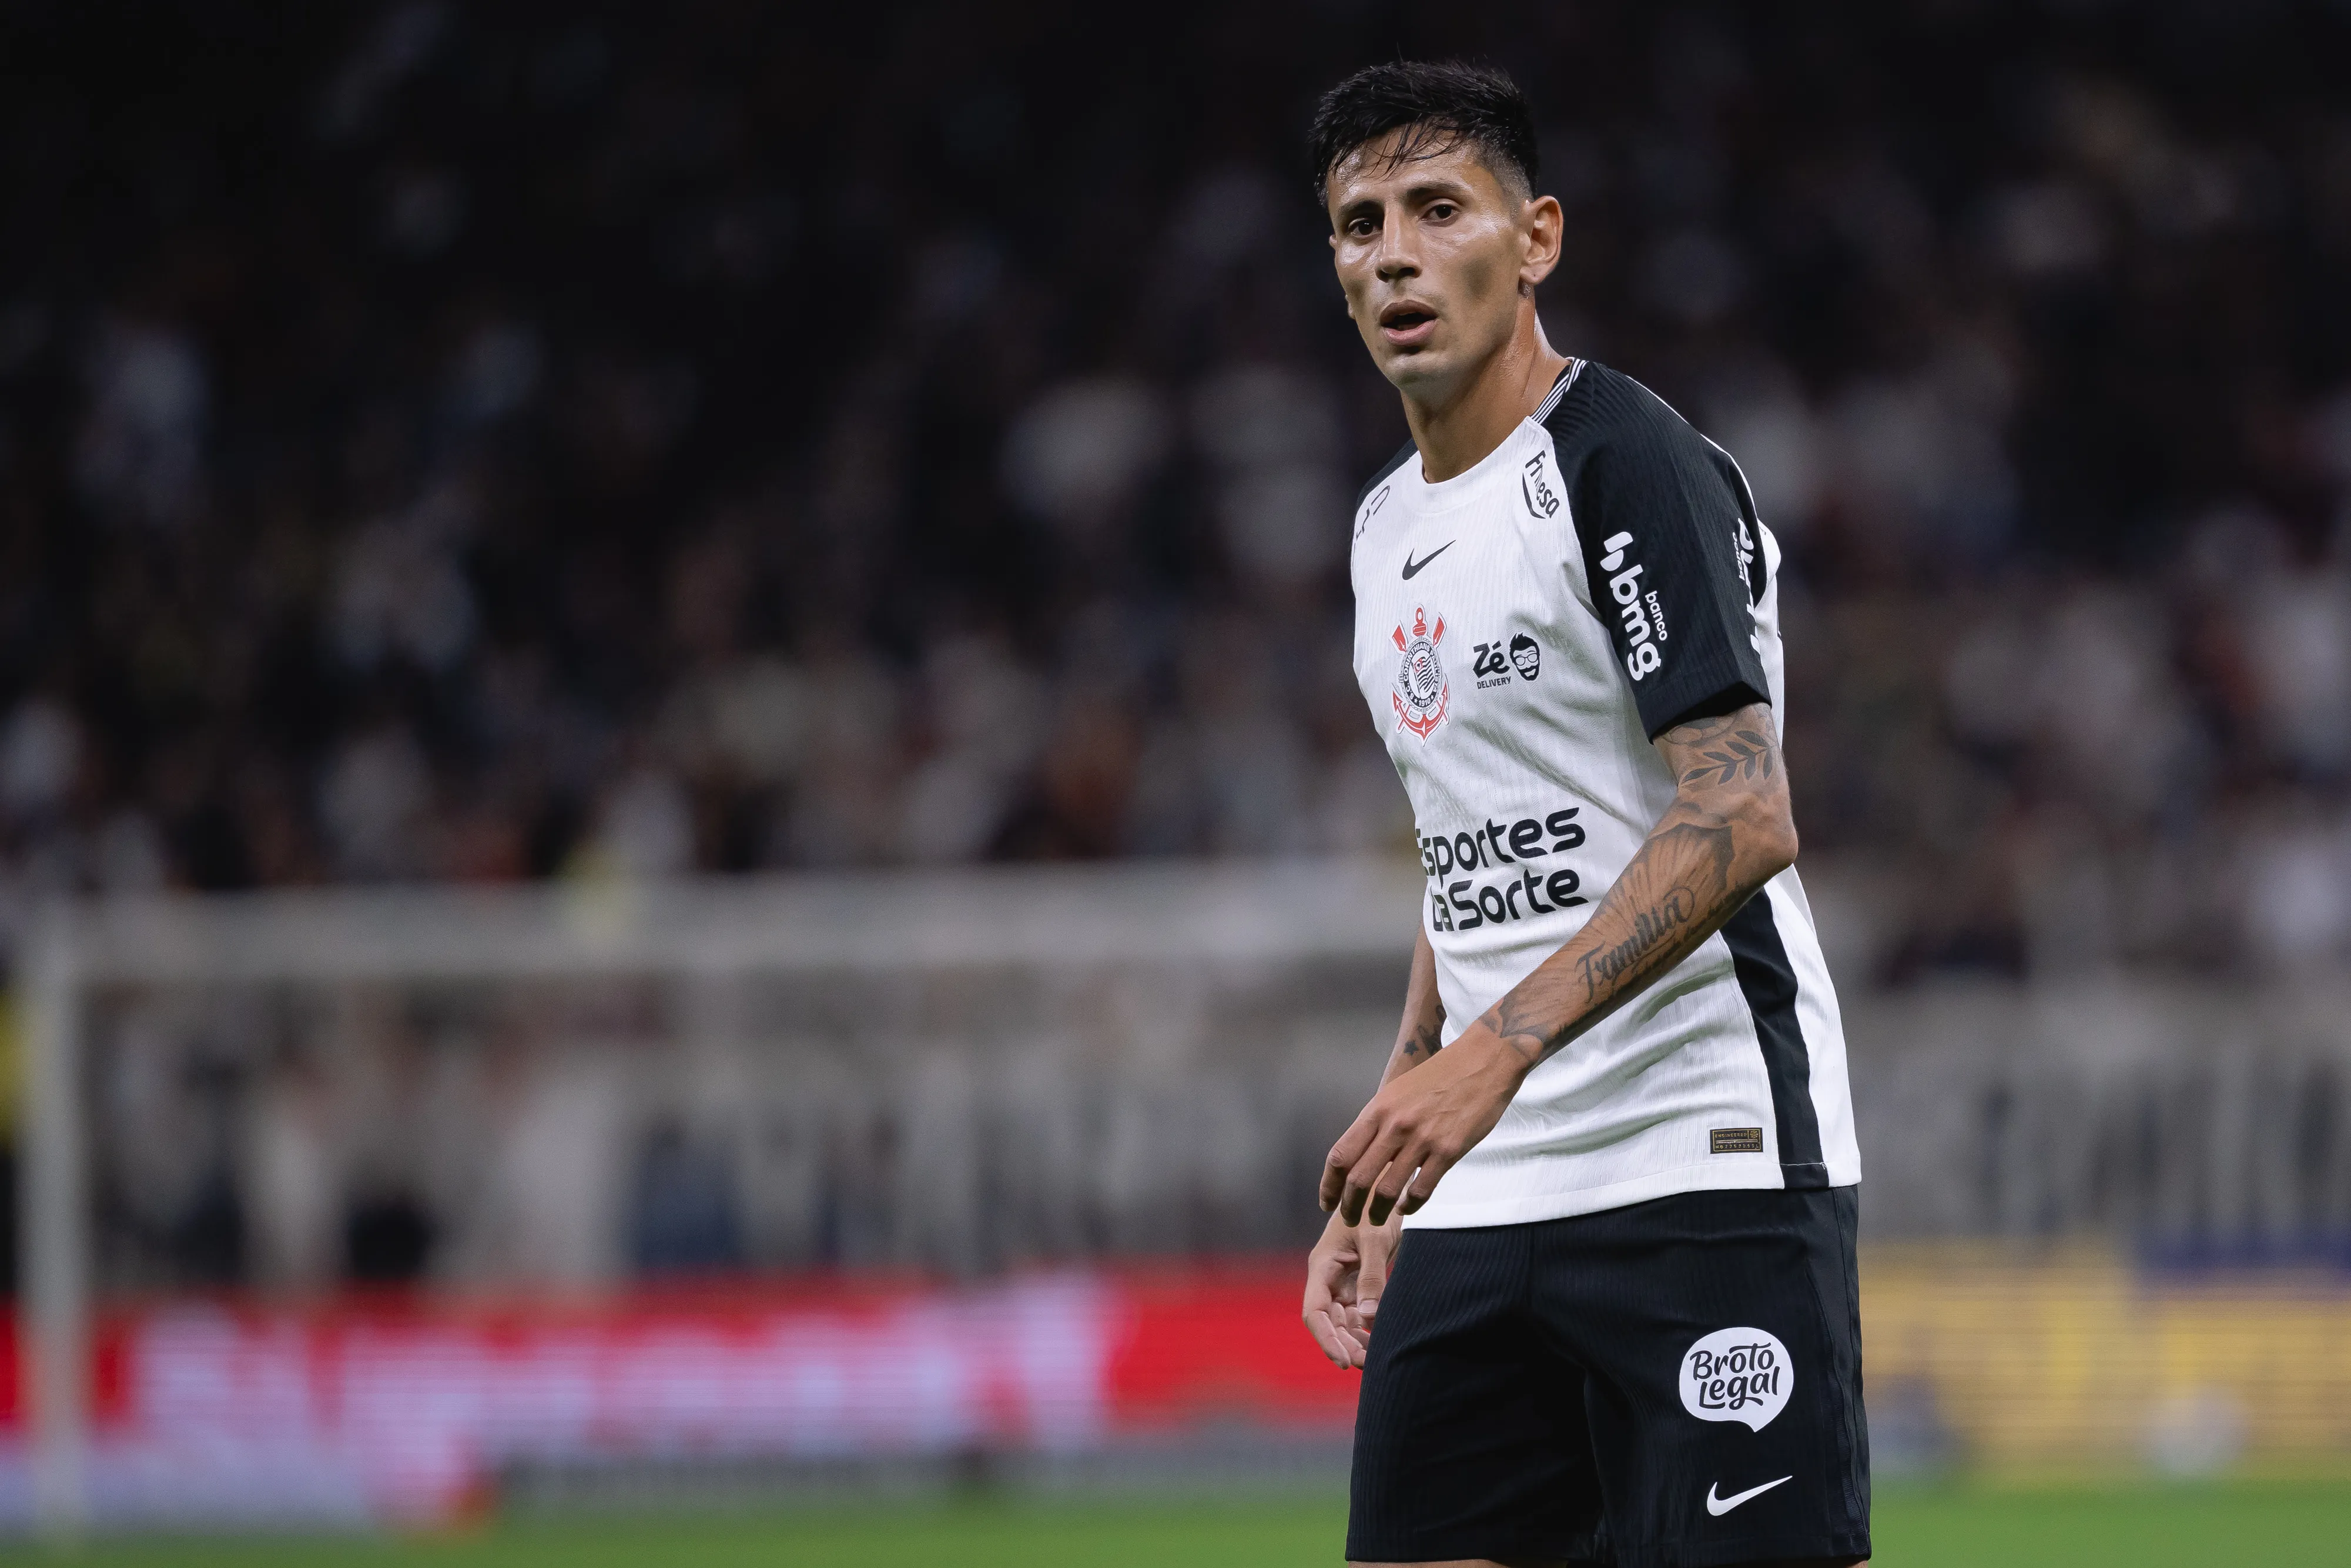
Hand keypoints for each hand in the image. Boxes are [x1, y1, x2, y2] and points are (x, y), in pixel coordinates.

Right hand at [1301, 1207, 1401, 1368]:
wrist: (1385, 1187)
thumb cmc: (1376, 1206)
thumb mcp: (1374, 1239)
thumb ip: (1372, 1277)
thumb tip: (1370, 1318)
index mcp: (1322, 1266)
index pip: (1315, 1312)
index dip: (1326, 1339)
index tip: (1343, 1362)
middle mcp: (1328, 1277)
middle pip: (1329, 1322)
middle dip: (1344, 1345)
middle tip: (1367, 1365)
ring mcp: (1342, 1280)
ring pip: (1343, 1321)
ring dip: (1355, 1340)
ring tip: (1374, 1359)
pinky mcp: (1358, 1280)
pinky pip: (1358, 1312)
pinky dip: (1366, 1328)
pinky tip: (1379, 1341)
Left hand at [1319, 1025, 1524, 1224]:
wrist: (1483, 1061)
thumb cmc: (1440, 1075)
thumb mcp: (1398, 1091)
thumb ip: (1379, 1121)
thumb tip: (1362, 1151)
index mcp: (1377, 1110)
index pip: (1340, 1155)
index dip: (1329, 1184)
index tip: (1326, 1201)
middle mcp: (1394, 1126)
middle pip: (1358, 1178)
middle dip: (1349, 1206)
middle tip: (1350, 1219)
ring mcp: (1421, 1139)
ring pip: (1387, 1190)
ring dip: (1377, 1212)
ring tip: (1376, 1220)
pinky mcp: (1448, 1151)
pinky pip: (1420, 1189)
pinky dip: (1409, 1206)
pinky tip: (1405, 1208)